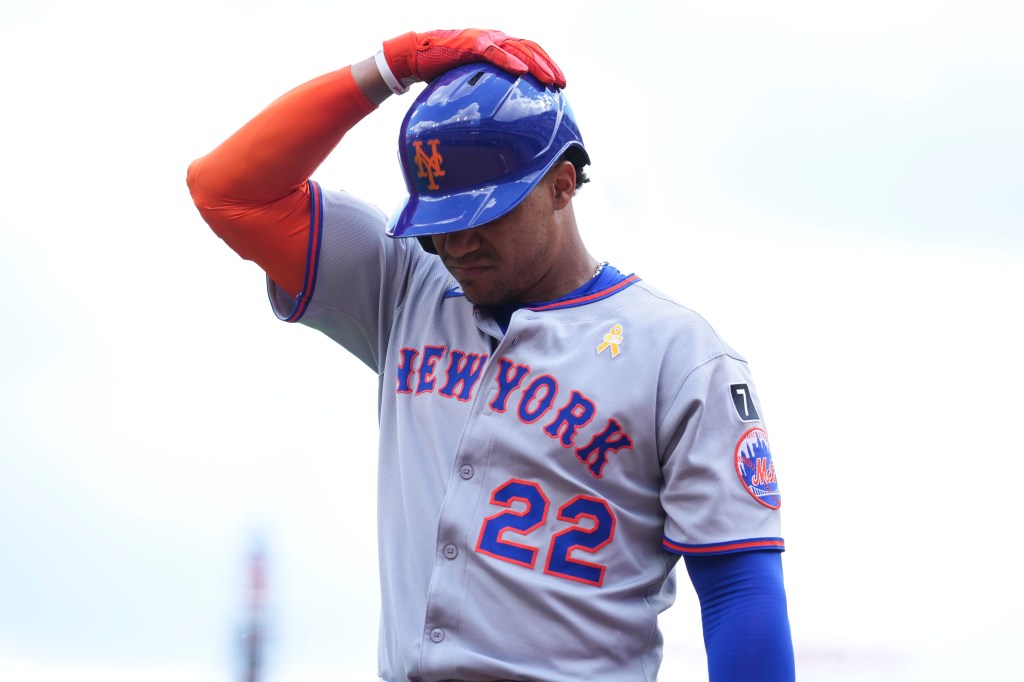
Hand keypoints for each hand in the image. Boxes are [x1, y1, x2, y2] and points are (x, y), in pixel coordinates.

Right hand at [382, 29, 566, 88]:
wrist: (415, 56)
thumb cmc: (443, 69)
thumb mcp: (472, 79)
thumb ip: (488, 86)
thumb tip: (501, 110)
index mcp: (497, 45)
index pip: (528, 51)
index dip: (545, 64)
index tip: (559, 82)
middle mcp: (494, 39)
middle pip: (528, 49)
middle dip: (547, 66)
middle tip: (561, 84)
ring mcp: (483, 40)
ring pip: (516, 49)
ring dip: (535, 64)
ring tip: (548, 79)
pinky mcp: (470, 44)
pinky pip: (493, 52)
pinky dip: (508, 61)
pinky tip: (521, 71)